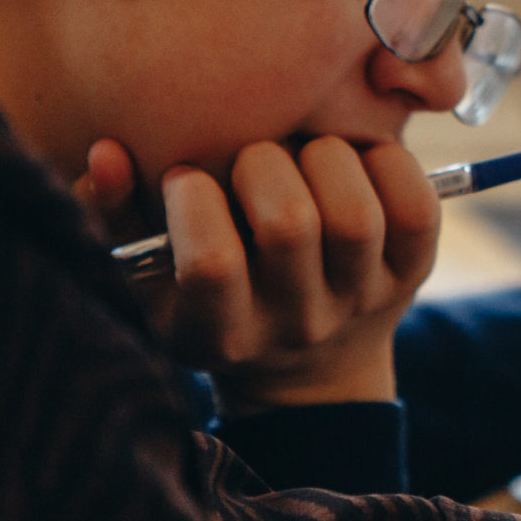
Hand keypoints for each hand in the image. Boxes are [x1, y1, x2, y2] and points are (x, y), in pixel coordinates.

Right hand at [72, 135, 438, 409]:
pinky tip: (354, 160)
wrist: (310, 367)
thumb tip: (107, 154)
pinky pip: (414, 207)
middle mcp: (298, 324)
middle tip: (249, 159)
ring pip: (354, 213)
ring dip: (323, 158)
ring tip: (300, 154)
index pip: (213, 265)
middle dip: (260, 165)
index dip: (194, 202)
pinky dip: (386, 163)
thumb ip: (116, 217)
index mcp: (223, 333)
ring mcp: (361, 300)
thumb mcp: (151, 278)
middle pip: (289, 226)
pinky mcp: (412, 273)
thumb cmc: (210, 299)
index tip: (185, 176)